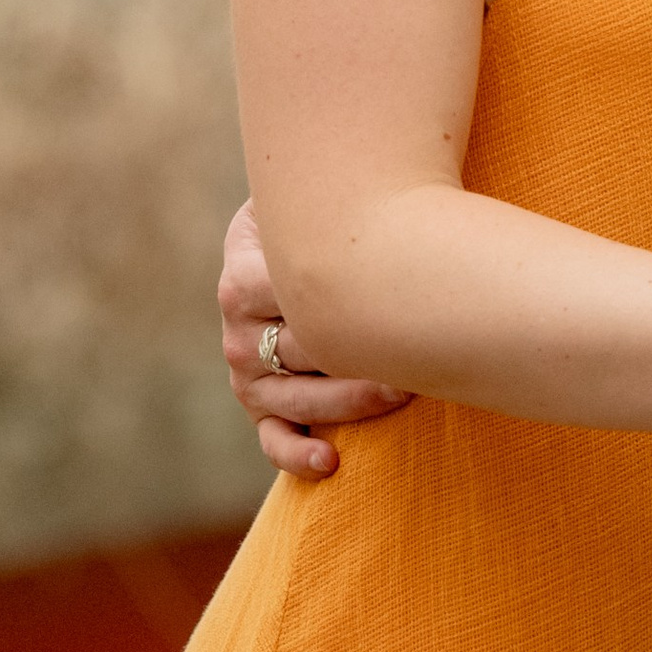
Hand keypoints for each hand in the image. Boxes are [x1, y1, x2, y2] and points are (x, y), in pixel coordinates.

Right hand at [220, 196, 413, 480]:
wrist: (296, 240)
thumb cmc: (320, 216)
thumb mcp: (308, 196)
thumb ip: (320, 201)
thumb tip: (362, 189)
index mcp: (241, 276)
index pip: (285, 300)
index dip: (341, 307)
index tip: (395, 305)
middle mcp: (236, 329)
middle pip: (297, 355)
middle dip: (358, 357)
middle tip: (415, 355)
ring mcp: (246, 372)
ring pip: (295, 401)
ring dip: (348, 403)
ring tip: (400, 393)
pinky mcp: (262, 405)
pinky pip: (273, 439)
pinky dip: (296, 456)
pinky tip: (330, 462)